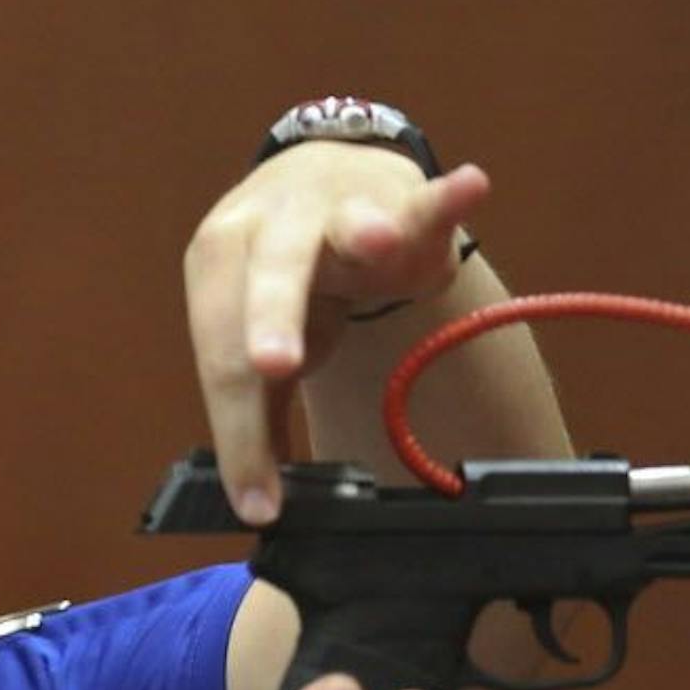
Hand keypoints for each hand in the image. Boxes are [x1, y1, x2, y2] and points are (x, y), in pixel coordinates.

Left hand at [183, 143, 490, 524]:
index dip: (241, 434)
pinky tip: (471, 188)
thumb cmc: (286, 282)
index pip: (225, 355)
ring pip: (347, 225)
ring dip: (362, 232)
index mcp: (219, 263)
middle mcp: (271, 225)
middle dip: (273, 319)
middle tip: (276, 365)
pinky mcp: (403, 201)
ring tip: (375, 239)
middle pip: (269, 277)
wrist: (320, 183)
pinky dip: (447, 199)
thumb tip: (258, 506)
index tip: (260, 503)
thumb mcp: (259, 343)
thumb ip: (257, 418)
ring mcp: (339, 206)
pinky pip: (426, 202)